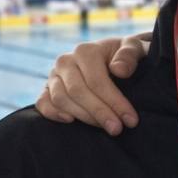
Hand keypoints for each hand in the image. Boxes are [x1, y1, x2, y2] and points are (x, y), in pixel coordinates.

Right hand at [34, 32, 151, 133]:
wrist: (113, 56)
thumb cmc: (126, 55)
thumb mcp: (135, 48)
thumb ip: (130, 54)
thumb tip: (119, 70)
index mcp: (85, 51)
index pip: (97, 81)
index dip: (114, 102)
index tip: (131, 120)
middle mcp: (66, 61)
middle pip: (78, 92)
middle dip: (100, 113)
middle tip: (117, 129)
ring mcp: (53, 75)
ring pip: (61, 99)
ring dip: (83, 117)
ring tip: (106, 128)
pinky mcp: (47, 88)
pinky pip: (42, 102)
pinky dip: (52, 113)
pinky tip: (71, 122)